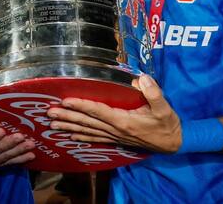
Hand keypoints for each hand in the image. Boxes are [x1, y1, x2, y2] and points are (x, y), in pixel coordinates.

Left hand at [47, 74, 182, 153]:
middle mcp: (115, 130)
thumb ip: (154, 93)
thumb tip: (142, 78)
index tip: (66, 101)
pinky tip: (71, 137)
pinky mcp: (116, 140)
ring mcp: (114, 137)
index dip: (81, 106)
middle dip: (67, 117)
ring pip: (87, 132)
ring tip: (52, 125)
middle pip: (87, 122)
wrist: (173, 143)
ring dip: (69, 127)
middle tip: (49, 113)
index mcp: (124, 121)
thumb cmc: (167, 124)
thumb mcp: (165, 108)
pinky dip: (82, 137)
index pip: (98, 111)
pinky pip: (95, 139)